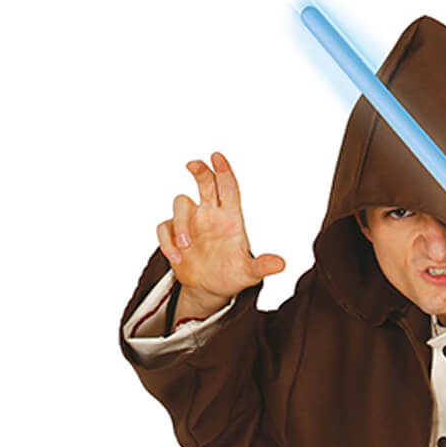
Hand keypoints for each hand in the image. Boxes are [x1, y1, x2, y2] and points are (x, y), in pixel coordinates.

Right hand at [154, 151, 285, 313]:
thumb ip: (262, 266)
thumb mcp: (249, 273)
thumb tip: (281, 264)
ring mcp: (190, 223)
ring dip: (181, 223)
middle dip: (200, 170)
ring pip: (181, 204)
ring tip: (186, 246)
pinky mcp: (174, 234)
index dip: (223, 171)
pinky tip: (177, 259)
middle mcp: (209, 214)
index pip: (228, 188)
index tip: (217, 156)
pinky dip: (167, 242)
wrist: (211, 290)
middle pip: (204, 183)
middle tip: (193, 164)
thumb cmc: (232, 275)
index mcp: (230, 218)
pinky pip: (164, 228)